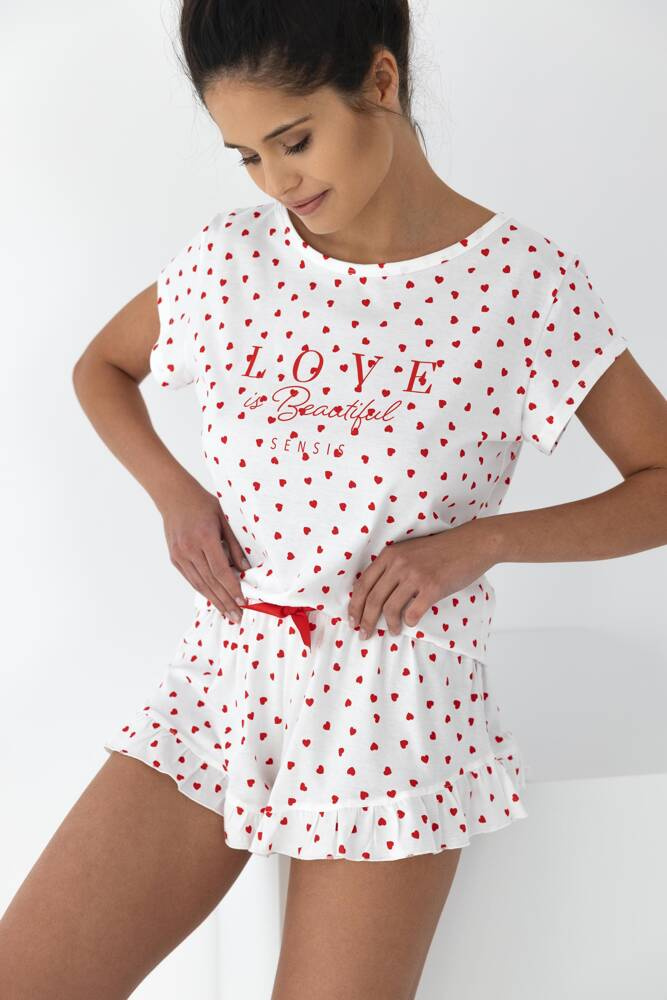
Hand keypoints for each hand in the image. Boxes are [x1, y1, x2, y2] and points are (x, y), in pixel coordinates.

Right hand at [157, 481, 249, 619]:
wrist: (174, 496)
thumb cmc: (203, 504)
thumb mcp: (225, 520)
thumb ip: (235, 545)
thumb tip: (245, 569)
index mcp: (205, 538)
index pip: (221, 571)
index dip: (232, 588)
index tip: (243, 601)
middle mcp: (190, 549)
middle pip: (210, 582)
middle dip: (225, 601)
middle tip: (237, 617)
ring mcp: (180, 555)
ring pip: (199, 584)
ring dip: (214, 601)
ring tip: (227, 613)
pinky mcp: (175, 558)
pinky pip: (191, 578)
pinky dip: (203, 590)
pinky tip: (213, 599)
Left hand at [347, 521, 500, 638]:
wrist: (471, 544)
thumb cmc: (441, 550)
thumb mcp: (409, 552)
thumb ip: (392, 568)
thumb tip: (376, 596)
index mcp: (390, 555)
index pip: (363, 584)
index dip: (355, 606)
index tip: (353, 620)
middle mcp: (399, 563)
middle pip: (373, 599)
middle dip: (366, 621)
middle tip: (364, 634)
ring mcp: (415, 575)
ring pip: (390, 608)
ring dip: (389, 625)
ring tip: (392, 632)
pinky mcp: (433, 587)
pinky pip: (413, 612)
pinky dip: (408, 622)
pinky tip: (410, 623)